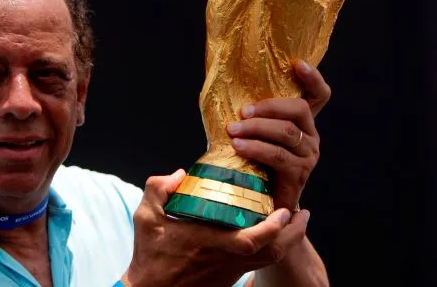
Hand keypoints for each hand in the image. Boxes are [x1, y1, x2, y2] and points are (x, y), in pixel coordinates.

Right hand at [125, 170, 309, 286]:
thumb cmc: (149, 255)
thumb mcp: (146, 217)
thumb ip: (158, 189)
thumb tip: (179, 173)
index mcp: (208, 243)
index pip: (250, 240)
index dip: (273, 227)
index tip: (285, 209)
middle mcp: (225, 259)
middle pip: (272, 253)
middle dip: (294, 234)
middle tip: (302, 212)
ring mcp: (229, 271)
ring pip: (269, 260)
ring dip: (286, 241)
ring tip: (293, 219)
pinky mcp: (228, 278)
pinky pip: (258, 263)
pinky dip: (271, 247)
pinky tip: (269, 232)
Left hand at [226, 60, 330, 210]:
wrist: (264, 203)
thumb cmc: (256, 163)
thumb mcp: (257, 135)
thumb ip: (253, 117)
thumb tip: (226, 94)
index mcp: (303, 123)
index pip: (318, 95)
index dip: (312, 78)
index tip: (297, 63)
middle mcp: (311, 137)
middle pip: (299, 109)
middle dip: (268, 106)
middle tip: (242, 112)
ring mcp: (308, 155)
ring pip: (286, 132)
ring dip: (256, 128)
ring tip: (232, 130)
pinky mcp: (299, 174)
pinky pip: (277, 155)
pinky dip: (255, 148)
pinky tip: (238, 147)